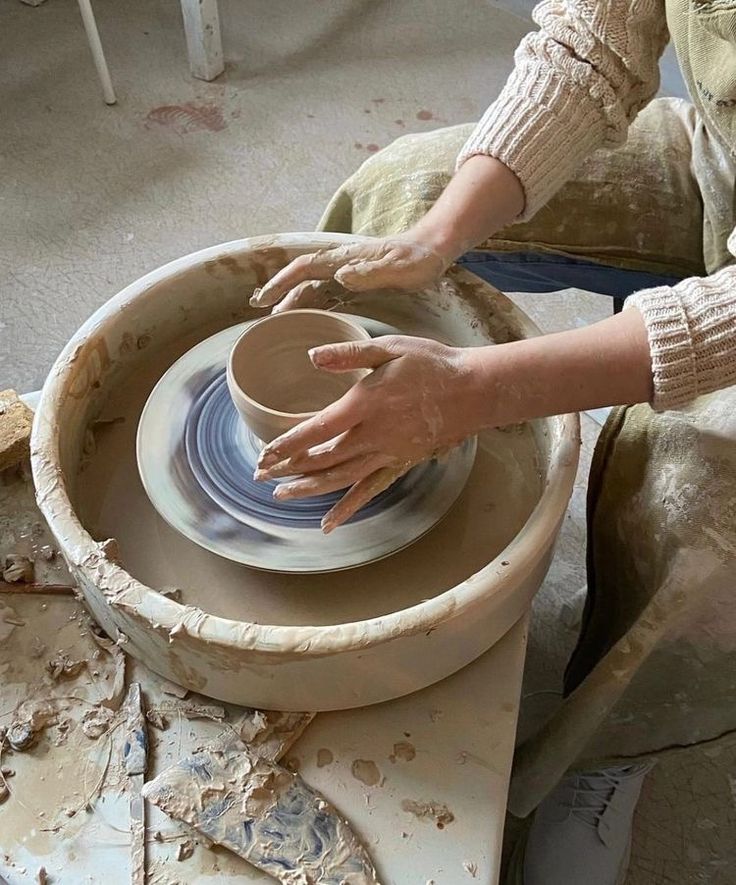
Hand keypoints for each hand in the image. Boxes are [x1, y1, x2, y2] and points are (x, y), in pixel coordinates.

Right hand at [249, 234, 449, 313]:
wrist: (433, 249)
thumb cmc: (418, 259)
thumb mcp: (399, 269)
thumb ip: (370, 273)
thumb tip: (339, 276)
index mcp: (346, 258)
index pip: (305, 269)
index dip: (282, 283)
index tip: (265, 299)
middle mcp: (342, 263)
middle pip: (302, 277)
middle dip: (280, 291)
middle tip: (260, 311)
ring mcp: (349, 272)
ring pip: (313, 286)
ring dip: (294, 299)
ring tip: (277, 318)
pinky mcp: (358, 281)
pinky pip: (328, 293)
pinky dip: (313, 302)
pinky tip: (308, 316)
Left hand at [253, 335, 485, 531]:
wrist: (473, 390)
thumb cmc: (431, 365)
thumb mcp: (389, 348)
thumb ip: (348, 353)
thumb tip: (312, 356)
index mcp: (364, 405)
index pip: (316, 431)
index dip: (287, 445)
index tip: (263, 454)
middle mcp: (372, 436)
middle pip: (322, 460)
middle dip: (288, 469)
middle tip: (261, 474)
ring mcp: (387, 454)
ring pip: (340, 479)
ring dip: (308, 489)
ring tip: (281, 496)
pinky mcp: (400, 463)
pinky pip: (369, 490)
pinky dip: (348, 508)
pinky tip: (329, 522)